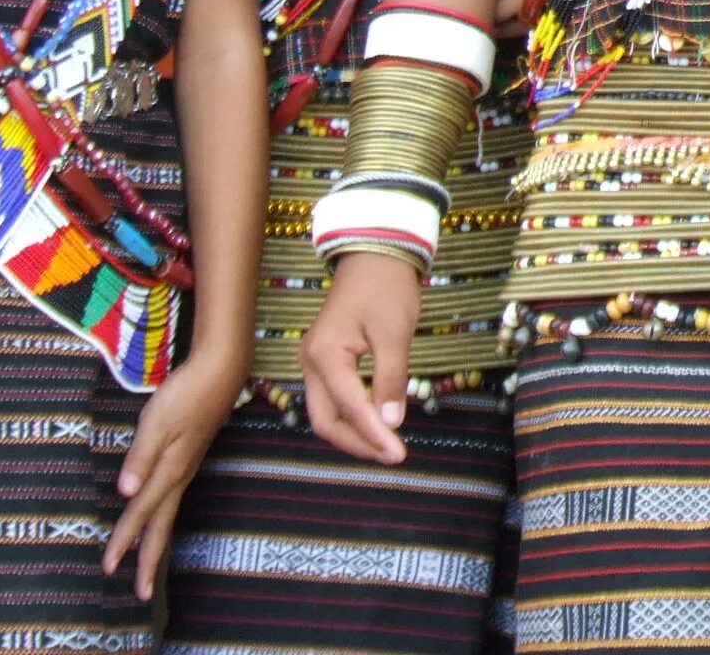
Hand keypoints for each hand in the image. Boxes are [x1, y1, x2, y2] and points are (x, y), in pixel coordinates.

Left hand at [104, 347, 243, 601]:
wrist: (222, 370)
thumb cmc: (186, 393)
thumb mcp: (157, 421)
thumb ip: (141, 457)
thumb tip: (127, 494)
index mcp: (170, 470)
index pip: (141, 513)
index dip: (124, 541)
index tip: (108, 569)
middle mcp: (179, 475)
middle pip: (161, 524)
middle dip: (150, 558)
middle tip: (142, 593)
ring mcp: (186, 466)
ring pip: (167, 513)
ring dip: (155, 541)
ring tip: (147, 564)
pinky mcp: (189, 457)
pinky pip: (171, 498)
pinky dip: (161, 517)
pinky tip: (156, 515)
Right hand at [301, 252, 421, 463]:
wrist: (374, 254)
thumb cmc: (386, 288)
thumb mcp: (395, 333)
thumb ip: (391, 379)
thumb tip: (391, 423)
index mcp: (324, 356)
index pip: (350, 408)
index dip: (374, 435)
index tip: (399, 455)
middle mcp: (310, 363)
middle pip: (327, 420)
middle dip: (358, 442)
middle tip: (392, 455)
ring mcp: (313, 362)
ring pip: (327, 412)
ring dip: (355, 432)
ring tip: (387, 444)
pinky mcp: (324, 360)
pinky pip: (333, 398)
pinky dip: (353, 415)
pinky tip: (376, 422)